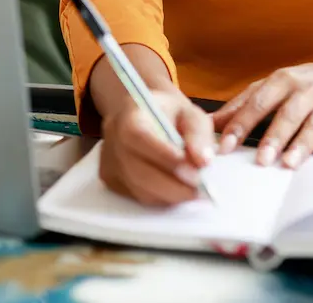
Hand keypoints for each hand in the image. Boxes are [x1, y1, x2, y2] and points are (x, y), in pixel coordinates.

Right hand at [99, 90, 216, 206]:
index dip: (164, 157)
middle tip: (201, 189)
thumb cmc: (168, 114)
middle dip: (173, 186)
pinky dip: (161, 198)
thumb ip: (198, 134)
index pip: (139, 137)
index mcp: (128, 115)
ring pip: (139, 190)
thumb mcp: (189, 113)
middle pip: (137, 171)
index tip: (194, 171)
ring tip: (193, 190)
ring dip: (170, 195)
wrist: (144, 116)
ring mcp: (108, 163)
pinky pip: (138, 197)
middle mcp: (112, 140)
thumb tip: (203, 162)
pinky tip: (175, 188)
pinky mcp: (111, 180)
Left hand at [212, 63, 312, 167]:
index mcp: (281, 81)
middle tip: (261, 159)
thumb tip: (211, 122)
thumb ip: (243, 104)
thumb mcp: (272, 87)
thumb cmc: (304, 85)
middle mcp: (304, 89)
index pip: (256, 103)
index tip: (226, 146)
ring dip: (302, 144)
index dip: (240, 124)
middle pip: (287, 114)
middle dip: (273, 137)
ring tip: (289, 163)